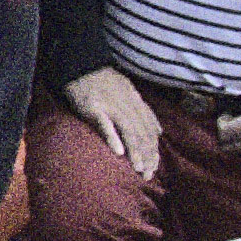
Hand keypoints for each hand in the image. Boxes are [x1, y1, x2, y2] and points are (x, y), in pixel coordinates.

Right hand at [60, 67, 162, 181]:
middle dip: (147, 156)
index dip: (153, 150)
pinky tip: (118, 152)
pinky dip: (113, 138)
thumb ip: (144, 111)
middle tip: (147, 175)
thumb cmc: (104, 82)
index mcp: (136, 103)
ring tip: (138, 168)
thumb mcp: (129, 93)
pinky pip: (106, 123)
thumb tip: (159, 130)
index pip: (149, 130)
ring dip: (135, 151)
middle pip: (142, 133)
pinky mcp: (94, 107)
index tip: (154, 167)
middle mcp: (128, 105)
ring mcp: (111, 105)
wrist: (81, 66)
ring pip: (128, 131)